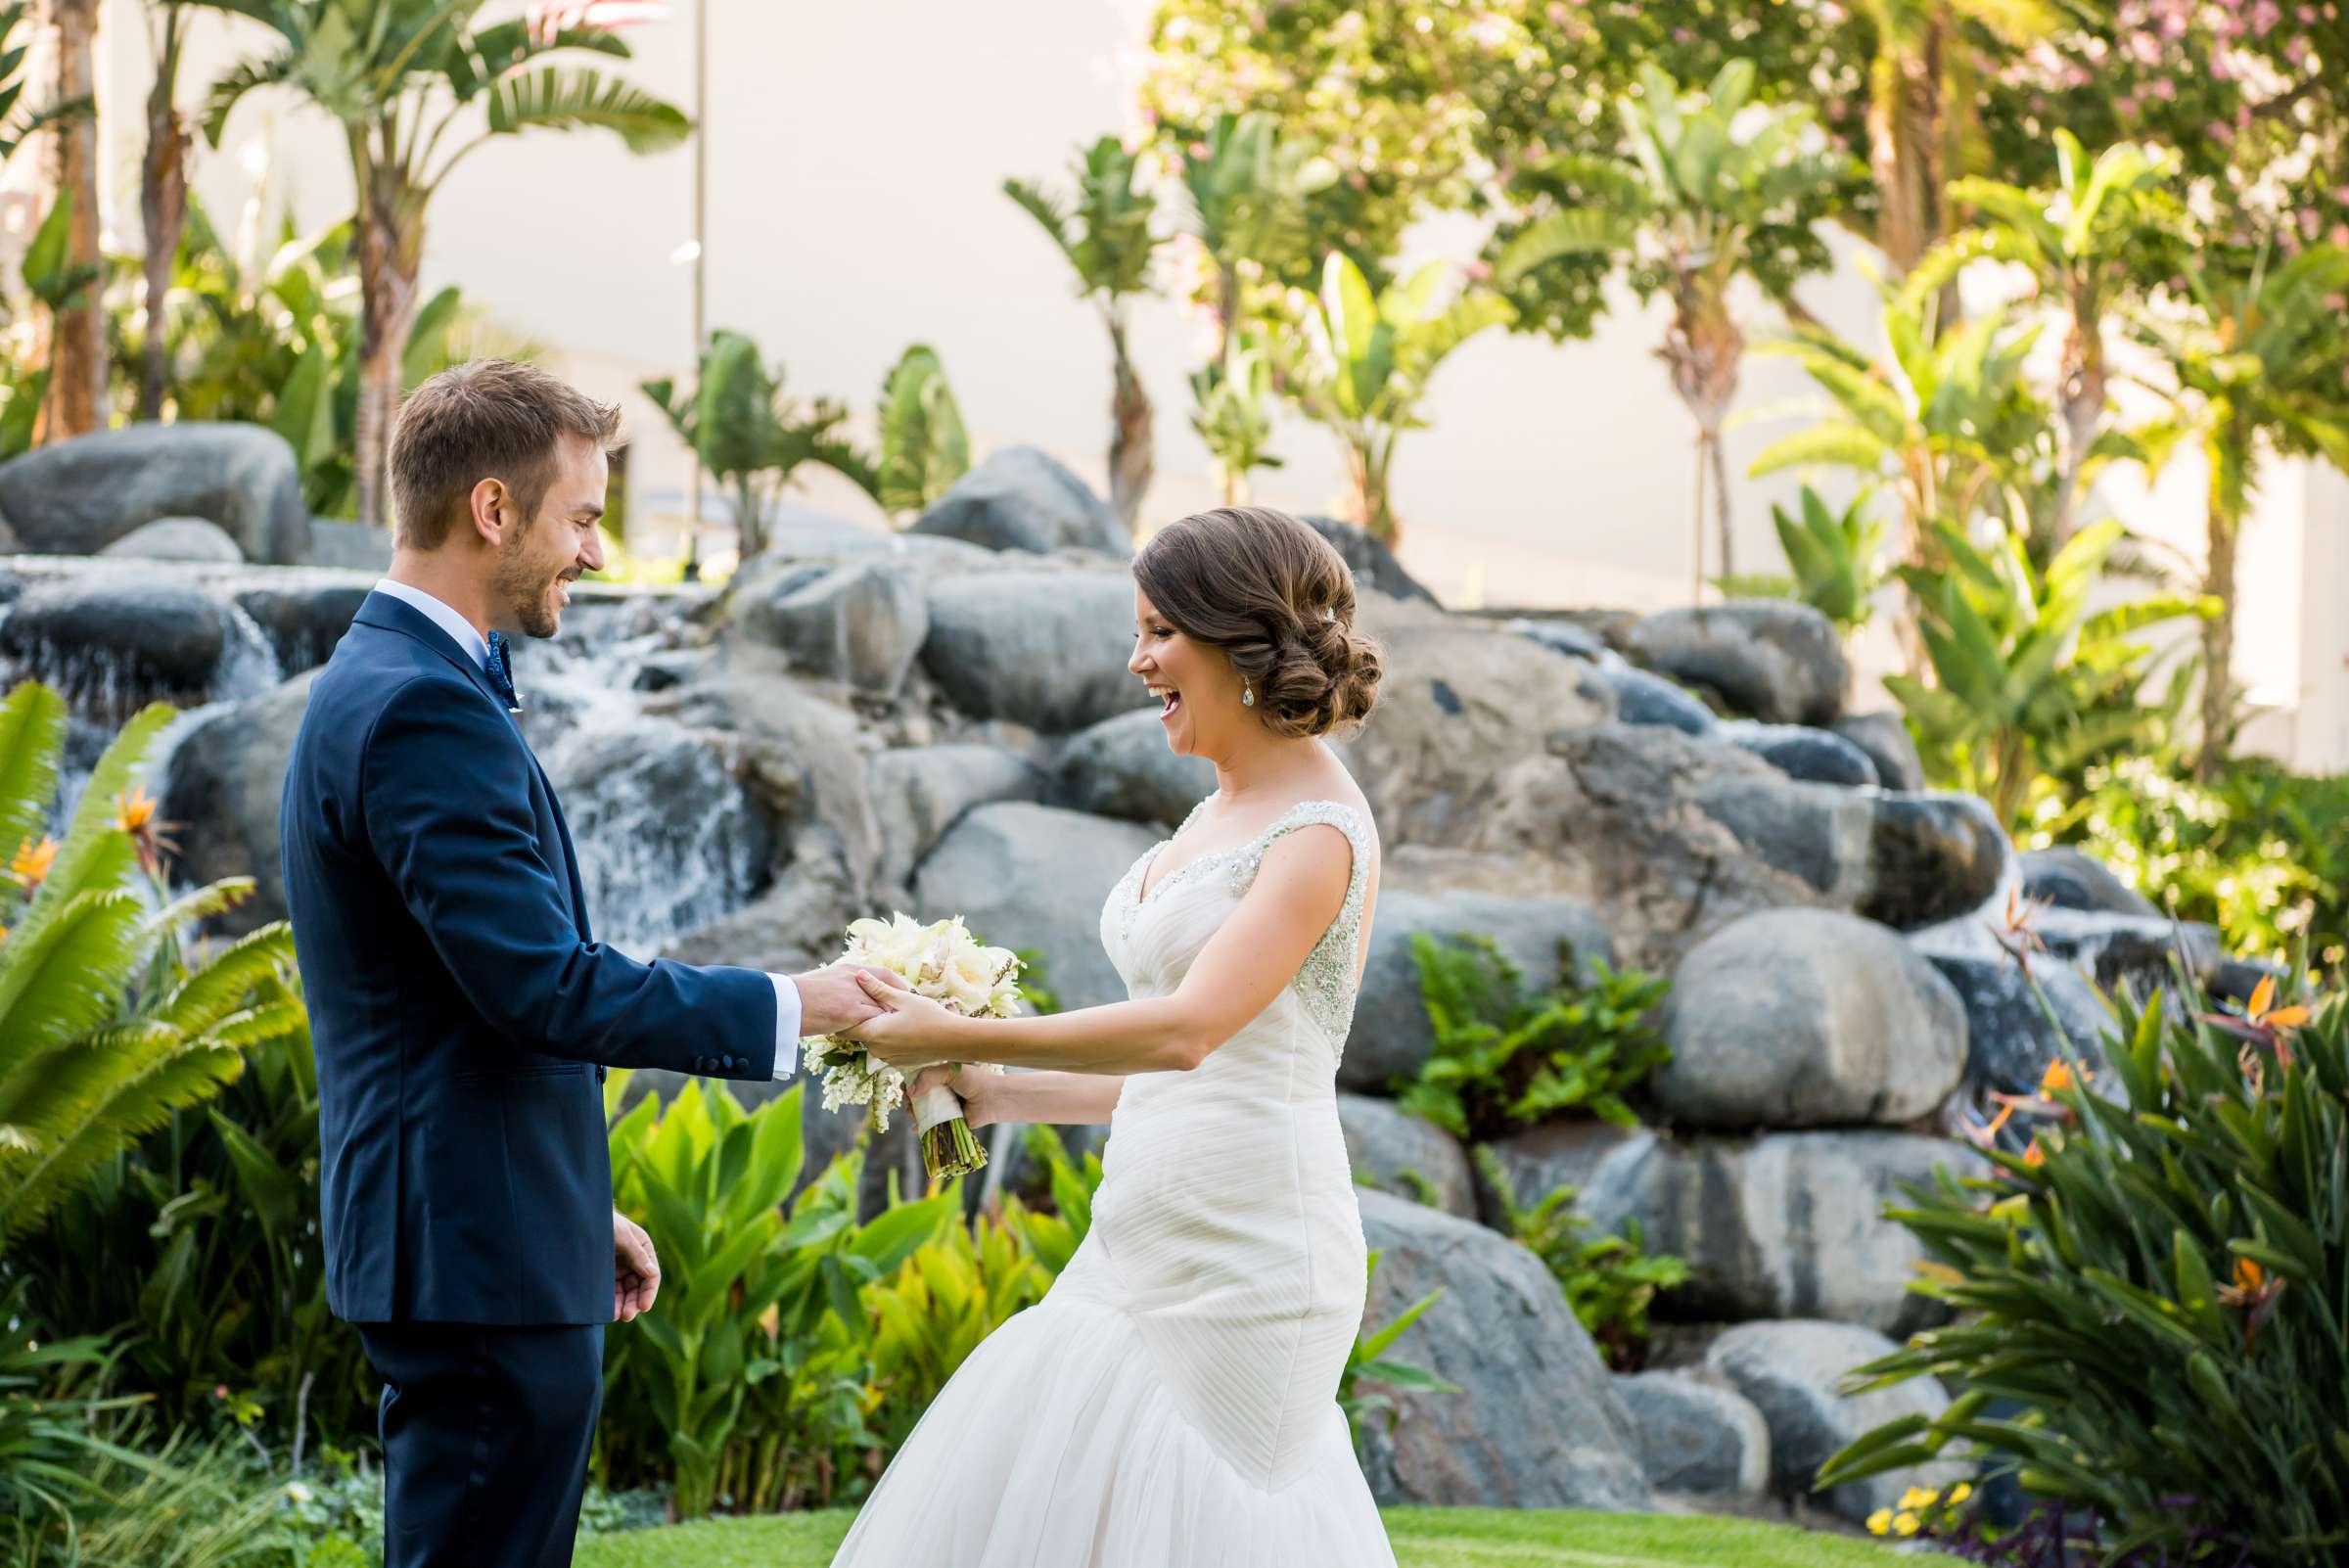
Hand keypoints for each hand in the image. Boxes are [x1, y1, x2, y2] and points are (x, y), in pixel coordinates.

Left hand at [613, 1210, 658, 1322]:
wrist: (579, 1218)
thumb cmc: (603, 1222)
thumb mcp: (622, 1236)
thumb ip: (637, 1254)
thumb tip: (652, 1274)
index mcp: (643, 1249)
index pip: (651, 1275)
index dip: (649, 1292)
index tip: (643, 1307)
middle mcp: (634, 1261)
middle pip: (639, 1287)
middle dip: (635, 1302)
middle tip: (627, 1316)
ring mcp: (619, 1268)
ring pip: (625, 1292)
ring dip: (623, 1305)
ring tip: (617, 1316)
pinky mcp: (605, 1275)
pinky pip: (611, 1291)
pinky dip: (611, 1302)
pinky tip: (608, 1311)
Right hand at [793, 963, 909, 1036]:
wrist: (785, 1001)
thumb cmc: (797, 995)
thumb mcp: (822, 982)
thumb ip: (838, 986)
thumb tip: (840, 995)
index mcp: (849, 969)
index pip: (883, 974)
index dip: (897, 986)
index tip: (905, 996)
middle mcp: (857, 979)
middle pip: (888, 993)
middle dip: (898, 1006)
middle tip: (908, 1017)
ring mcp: (856, 995)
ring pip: (883, 1009)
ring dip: (889, 1021)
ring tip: (896, 1032)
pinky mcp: (853, 1011)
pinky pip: (873, 1022)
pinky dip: (878, 1031)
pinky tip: (881, 1040)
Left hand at [842, 972, 964, 1071]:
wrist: (954, 1041)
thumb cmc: (930, 1017)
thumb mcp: (904, 999)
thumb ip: (878, 989)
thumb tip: (859, 975)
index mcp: (874, 1033)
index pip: (845, 1028)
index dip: (845, 1016)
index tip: (850, 1004)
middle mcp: (876, 1050)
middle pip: (860, 1033)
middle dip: (865, 1019)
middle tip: (879, 1004)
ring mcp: (886, 1058)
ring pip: (872, 1041)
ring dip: (877, 1029)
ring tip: (894, 1015)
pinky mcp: (896, 1063)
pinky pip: (884, 1049)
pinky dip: (888, 1039)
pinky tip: (903, 1028)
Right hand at [911, 1063, 994, 1128]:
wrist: (992, 1099)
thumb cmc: (974, 1081)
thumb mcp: (949, 1071)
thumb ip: (928, 1077)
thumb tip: (910, 1092)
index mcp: (942, 1077)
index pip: (920, 1079)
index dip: (910, 1083)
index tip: (905, 1088)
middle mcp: (942, 1091)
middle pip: (919, 1096)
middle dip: (910, 1100)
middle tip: (908, 1102)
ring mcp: (945, 1107)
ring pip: (923, 1111)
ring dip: (914, 1113)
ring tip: (912, 1113)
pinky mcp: (948, 1121)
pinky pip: (932, 1125)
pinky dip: (922, 1127)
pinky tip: (916, 1127)